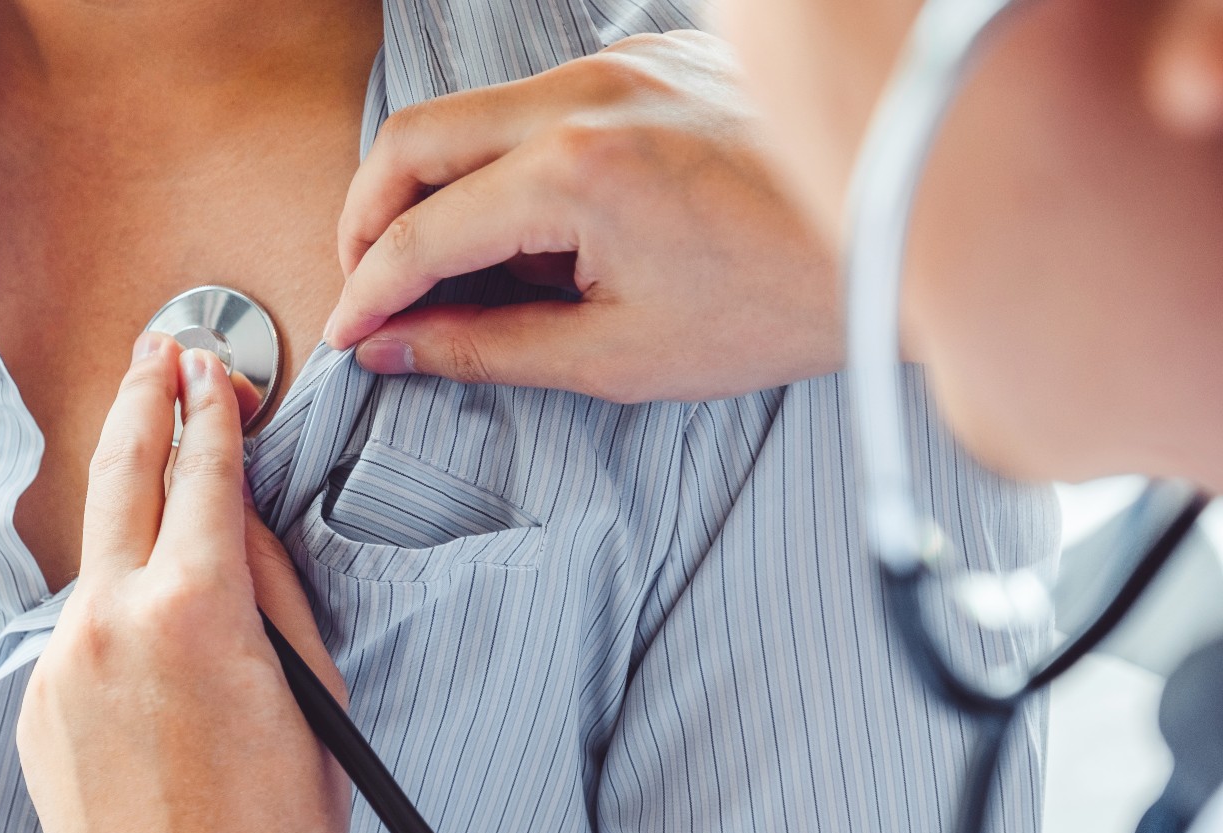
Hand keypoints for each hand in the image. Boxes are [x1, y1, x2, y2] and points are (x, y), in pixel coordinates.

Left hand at [17, 332, 350, 832]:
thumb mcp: (311, 693)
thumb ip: (269, 587)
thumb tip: (234, 518)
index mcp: (195, 608)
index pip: (203, 471)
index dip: (211, 407)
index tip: (211, 365)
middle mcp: (109, 621)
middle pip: (119, 474)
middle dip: (142, 401)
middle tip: (158, 352)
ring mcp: (58, 667)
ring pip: (95, 561)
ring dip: (127, 513)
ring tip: (154, 468)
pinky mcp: (32, 713)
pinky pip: (76, 635)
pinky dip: (111, 612)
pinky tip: (148, 633)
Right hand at [323, 30, 841, 403]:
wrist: (903, 231)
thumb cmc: (784, 299)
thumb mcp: (620, 355)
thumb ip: (487, 347)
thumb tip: (397, 346)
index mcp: (574, 171)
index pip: (418, 232)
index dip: (366, 292)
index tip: (349, 332)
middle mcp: (586, 95)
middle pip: (412, 140)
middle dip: (366, 219)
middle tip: (369, 286)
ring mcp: (620, 63)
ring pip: (467, 110)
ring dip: (431, 186)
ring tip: (444, 267)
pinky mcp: (649, 57)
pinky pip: (534, 100)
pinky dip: (501, 158)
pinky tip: (527, 224)